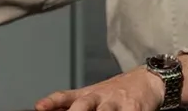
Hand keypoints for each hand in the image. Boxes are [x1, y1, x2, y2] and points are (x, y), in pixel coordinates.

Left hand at [35, 67, 164, 110]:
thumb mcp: (92, 94)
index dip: (52, 102)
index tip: (40, 107)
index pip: (65, 97)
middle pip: (83, 104)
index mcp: (88, 94)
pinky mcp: (134, 109)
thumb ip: (69, 102)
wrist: (148, 80)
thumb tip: (42, 108)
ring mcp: (117, 103)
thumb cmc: (116, 92)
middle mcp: (100, 97)